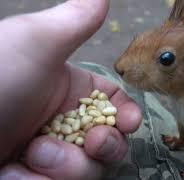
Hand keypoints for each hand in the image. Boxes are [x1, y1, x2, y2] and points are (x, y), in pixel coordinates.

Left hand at [0, 0, 141, 178]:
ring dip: (68, 166)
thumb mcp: (34, 43)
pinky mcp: (34, 177)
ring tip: (35, 154)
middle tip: (93, 142)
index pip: (115, 104)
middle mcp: (64, 123)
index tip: (130, 123)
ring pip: (89, 169)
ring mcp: (50, 155)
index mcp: (70, 91)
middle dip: (106, 146)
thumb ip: (74, 21)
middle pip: (110, 142)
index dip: (128, 115)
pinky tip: (19, 171)